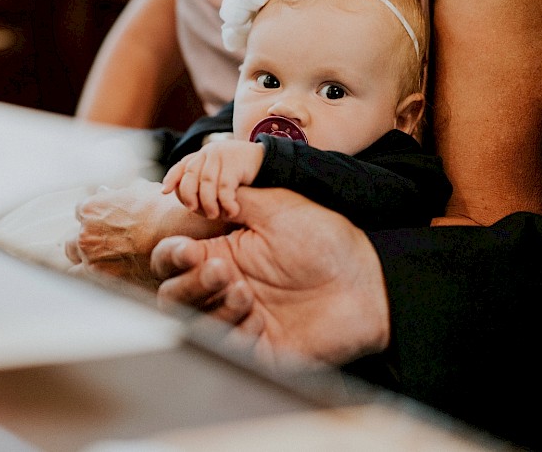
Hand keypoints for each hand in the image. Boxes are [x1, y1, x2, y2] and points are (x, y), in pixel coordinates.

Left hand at [65, 178, 226, 286]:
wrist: (182, 235)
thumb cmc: (165, 212)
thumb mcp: (140, 192)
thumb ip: (121, 197)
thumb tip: (118, 197)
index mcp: (91, 209)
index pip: (79, 213)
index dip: (93, 219)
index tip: (102, 224)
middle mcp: (85, 234)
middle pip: (72, 240)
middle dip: (84, 242)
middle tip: (98, 245)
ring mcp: (92, 258)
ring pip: (76, 262)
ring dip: (85, 261)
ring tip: (101, 264)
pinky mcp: (102, 279)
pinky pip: (87, 280)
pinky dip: (94, 279)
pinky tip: (106, 278)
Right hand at [152, 187, 390, 366]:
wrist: (370, 281)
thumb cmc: (326, 239)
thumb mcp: (278, 208)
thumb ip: (234, 198)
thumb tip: (195, 191)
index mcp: (222, 253)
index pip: (173, 258)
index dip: (172, 256)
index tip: (190, 250)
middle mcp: (224, 287)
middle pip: (172, 296)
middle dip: (189, 285)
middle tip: (222, 273)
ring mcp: (240, 320)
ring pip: (196, 324)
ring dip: (215, 308)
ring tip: (247, 295)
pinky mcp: (260, 349)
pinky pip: (228, 350)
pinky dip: (236, 336)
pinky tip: (262, 322)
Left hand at [161, 141, 263, 218]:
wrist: (270, 163)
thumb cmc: (241, 175)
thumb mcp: (219, 175)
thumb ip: (201, 181)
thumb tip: (175, 195)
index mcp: (202, 155)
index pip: (181, 165)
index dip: (172, 178)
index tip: (164, 192)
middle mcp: (209, 152)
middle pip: (190, 175)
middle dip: (189, 195)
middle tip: (194, 210)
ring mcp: (222, 155)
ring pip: (206, 183)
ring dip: (209, 203)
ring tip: (215, 215)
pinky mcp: (235, 162)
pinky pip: (225, 187)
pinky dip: (226, 202)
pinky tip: (232, 211)